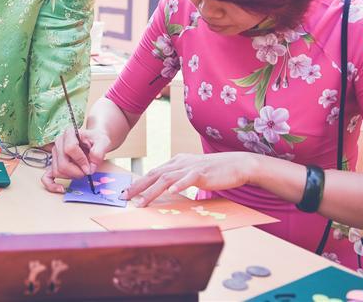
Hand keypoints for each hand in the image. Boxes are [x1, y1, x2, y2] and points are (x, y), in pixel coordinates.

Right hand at [41, 126, 110, 193]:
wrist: (94, 141)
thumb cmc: (96, 140)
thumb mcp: (103, 142)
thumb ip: (98, 153)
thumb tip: (90, 168)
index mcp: (69, 134)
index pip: (70, 149)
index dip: (81, 161)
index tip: (89, 167)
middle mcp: (59, 143)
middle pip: (62, 164)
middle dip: (77, 172)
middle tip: (86, 172)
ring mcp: (55, 153)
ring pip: (57, 171)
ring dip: (71, 176)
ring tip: (80, 171)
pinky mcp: (54, 163)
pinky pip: (47, 177)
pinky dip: (52, 185)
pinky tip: (61, 188)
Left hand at [122, 152, 257, 205]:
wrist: (237, 164)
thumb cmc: (215, 171)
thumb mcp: (192, 173)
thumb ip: (179, 178)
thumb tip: (167, 189)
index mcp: (176, 162)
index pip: (153, 172)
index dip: (138, 182)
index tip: (126, 192)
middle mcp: (180, 163)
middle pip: (154, 174)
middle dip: (138, 186)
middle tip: (125, 197)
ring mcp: (191, 167)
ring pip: (166, 178)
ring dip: (152, 191)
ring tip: (141, 201)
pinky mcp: (203, 173)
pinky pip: (189, 179)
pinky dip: (179, 185)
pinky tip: (170, 192)